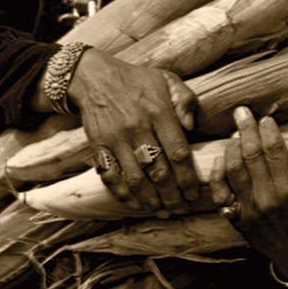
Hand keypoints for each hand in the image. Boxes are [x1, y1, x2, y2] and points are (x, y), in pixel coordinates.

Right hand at [67, 48, 200, 215]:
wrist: (94, 77)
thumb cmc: (136, 80)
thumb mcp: (167, 79)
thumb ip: (185, 100)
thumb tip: (191, 128)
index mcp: (158, 113)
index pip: (178, 153)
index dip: (188, 178)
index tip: (193, 193)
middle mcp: (137, 128)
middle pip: (159, 172)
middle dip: (172, 197)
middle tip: (181, 210)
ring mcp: (115, 140)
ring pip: (135, 179)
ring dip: (150, 200)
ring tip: (162, 211)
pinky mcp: (98, 146)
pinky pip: (110, 176)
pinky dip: (122, 194)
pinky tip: (135, 204)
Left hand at [206, 107, 287, 279]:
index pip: (275, 152)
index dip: (268, 132)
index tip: (266, 119)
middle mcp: (266, 199)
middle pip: (252, 155)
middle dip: (246, 130)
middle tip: (242, 111)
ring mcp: (249, 209)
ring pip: (233, 170)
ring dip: (232, 147)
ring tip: (235, 131)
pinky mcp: (237, 219)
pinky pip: (221, 193)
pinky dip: (218, 174)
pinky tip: (221, 159)